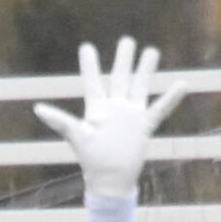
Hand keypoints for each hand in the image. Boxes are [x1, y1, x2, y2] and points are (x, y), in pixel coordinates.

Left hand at [33, 37, 184, 198]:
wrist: (112, 181)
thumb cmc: (91, 160)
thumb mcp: (76, 137)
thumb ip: (60, 121)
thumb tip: (38, 109)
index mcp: (97, 108)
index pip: (93, 82)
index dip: (90, 65)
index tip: (87, 47)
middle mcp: (114, 108)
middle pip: (120, 78)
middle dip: (124, 59)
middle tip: (127, 40)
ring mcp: (130, 116)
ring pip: (139, 87)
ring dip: (145, 70)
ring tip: (152, 51)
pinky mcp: (144, 126)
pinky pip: (160, 109)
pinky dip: (171, 98)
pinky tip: (183, 84)